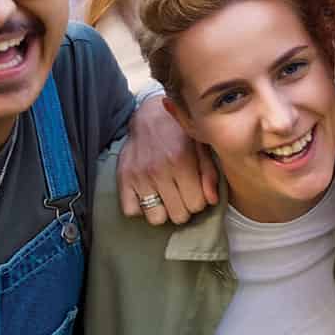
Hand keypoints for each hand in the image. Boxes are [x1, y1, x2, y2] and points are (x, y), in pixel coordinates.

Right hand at [117, 95, 217, 224]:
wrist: (150, 115)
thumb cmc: (180, 131)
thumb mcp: (201, 145)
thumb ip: (209, 173)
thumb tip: (212, 201)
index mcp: (181, 161)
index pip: (196, 204)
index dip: (199, 200)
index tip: (196, 190)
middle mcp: (158, 170)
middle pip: (178, 215)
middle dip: (184, 207)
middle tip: (182, 193)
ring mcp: (139, 176)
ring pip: (156, 218)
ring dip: (163, 210)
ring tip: (166, 196)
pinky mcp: (123, 178)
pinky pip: (131, 211)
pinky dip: (140, 208)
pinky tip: (149, 195)